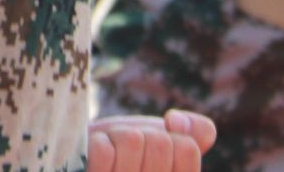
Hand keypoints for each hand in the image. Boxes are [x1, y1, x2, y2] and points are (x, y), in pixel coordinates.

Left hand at [88, 111, 217, 171]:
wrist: (85, 161)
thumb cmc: (129, 152)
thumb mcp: (168, 140)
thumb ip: (198, 132)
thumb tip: (176, 122)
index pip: (187, 148)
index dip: (169, 137)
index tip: (155, 149)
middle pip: (159, 143)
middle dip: (141, 135)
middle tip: (129, 152)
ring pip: (132, 142)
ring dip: (117, 136)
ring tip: (112, 155)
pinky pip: (103, 151)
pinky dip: (97, 142)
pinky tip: (94, 159)